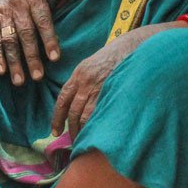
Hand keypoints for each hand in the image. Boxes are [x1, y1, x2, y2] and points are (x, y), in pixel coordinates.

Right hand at [0, 0, 60, 85]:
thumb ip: (44, 17)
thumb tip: (54, 46)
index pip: (43, 21)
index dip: (49, 40)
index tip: (54, 59)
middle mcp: (17, 6)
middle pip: (26, 33)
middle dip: (32, 57)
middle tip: (37, 76)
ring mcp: (1, 13)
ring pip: (8, 40)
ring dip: (14, 62)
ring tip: (19, 80)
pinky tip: (1, 70)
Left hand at [51, 24, 166, 136]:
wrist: (132, 47)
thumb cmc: (114, 57)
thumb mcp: (93, 65)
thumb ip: (83, 82)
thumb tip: (77, 103)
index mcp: (78, 74)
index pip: (62, 99)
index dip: (57, 117)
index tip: (55, 131)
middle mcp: (85, 81)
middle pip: (72, 111)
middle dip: (70, 128)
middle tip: (72, 140)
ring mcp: (98, 87)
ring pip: (84, 115)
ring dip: (82, 130)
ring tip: (84, 141)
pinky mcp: (111, 92)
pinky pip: (99, 113)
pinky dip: (96, 125)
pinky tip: (97, 133)